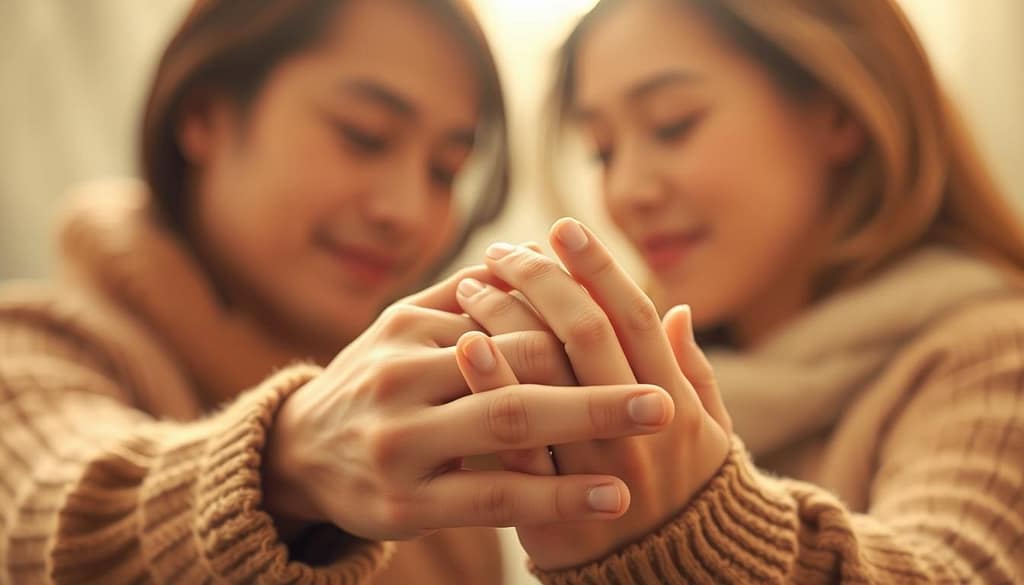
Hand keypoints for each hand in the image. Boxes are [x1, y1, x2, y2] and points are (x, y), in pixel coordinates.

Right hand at [261, 266, 675, 540]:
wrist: (294, 453)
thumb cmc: (368, 381)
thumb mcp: (398, 327)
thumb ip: (459, 291)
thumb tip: (527, 251)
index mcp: (407, 328)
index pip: (507, 320)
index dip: (574, 326)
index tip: (634, 335)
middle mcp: (400, 378)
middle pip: (513, 366)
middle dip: (595, 377)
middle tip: (664, 395)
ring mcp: (400, 443)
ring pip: (506, 426)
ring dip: (589, 425)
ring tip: (654, 429)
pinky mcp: (402, 504)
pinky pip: (492, 498)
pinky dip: (557, 496)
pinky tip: (610, 497)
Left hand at [455, 220, 731, 569]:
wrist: (661, 579)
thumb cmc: (685, 492)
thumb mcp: (709, 435)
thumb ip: (693, 373)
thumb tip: (679, 309)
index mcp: (675, 402)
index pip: (632, 317)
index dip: (598, 266)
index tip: (564, 227)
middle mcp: (637, 429)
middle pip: (586, 333)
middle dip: (545, 279)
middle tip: (509, 246)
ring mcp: (594, 467)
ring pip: (547, 376)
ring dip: (508, 317)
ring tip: (475, 281)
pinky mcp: (550, 506)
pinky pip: (516, 440)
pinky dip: (492, 387)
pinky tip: (465, 342)